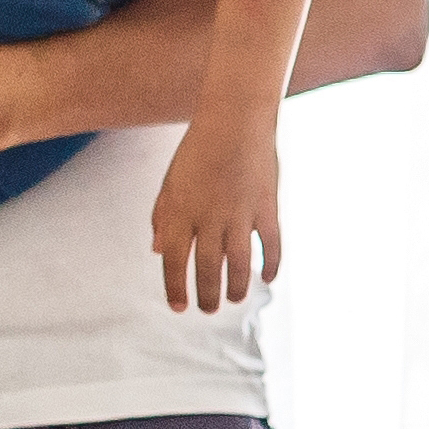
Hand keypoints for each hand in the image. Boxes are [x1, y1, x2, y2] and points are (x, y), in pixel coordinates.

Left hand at [151, 116, 279, 313]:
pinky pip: (271, 244)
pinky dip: (271, 264)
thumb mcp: (170, 181)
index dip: (175, 287)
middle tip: (208, 309)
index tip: (179, 307)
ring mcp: (240, 213)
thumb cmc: (197, 150)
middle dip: (207, 294)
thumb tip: (156, 250)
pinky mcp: (267, 207)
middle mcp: (209, 217)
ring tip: (234, 299)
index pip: (173, 260)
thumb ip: (162, 217)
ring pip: (239, 263)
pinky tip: (267, 278)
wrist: (235, 119)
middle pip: (207, 267)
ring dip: (237, 287)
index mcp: (180, 211)